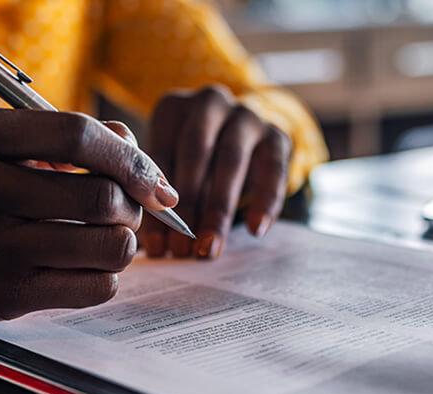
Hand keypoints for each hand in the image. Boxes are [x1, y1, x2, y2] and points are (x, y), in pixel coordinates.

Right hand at [0, 109, 178, 321]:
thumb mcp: (6, 144)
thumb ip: (74, 137)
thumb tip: (140, 161)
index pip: (77, 136)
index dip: (129, 156)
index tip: (150, 177)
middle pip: (100, 197)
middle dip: (131, 203)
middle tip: (124, 207)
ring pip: (109, 246)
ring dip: (125, 241)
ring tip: (107, 234)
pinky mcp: (4, 294)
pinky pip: (97, 286)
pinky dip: (106, 274)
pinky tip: (86, 263)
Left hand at [140, 85, 291, 259]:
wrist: (245, 138)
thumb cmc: (196, 162)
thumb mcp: (172, 168)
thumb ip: (161, 198)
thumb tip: (157, 247)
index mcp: (173, 108)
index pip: (159, 156)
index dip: (155, 203)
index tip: (156, 246)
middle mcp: (209, 103)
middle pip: (195, 152)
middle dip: (188, 205)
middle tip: (182, 250)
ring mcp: (246, 115)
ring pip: (231, 159)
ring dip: (219, 208)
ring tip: (210, 247)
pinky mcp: (277, 134)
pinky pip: (274, 168)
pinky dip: (265, 200)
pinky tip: (255, 229)